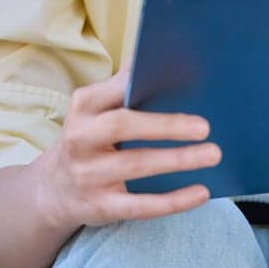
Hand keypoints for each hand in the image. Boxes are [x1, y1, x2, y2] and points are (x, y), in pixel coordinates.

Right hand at [36, 70, 219, 231]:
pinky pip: (141, 205)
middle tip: (204, 126)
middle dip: (165, 126)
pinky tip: (201, 192)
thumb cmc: (89, 140)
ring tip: (213, 153)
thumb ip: (121, 90)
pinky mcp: (101, 206)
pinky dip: (174, 201)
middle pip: (122, 127)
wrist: (55, 190)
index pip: (113, 92)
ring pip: (136, 165)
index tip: (177, 77)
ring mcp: (88, 175)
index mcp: (82, 108)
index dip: (140, 84)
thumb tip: (156, 62)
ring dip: (178, 159)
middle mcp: (80, 140)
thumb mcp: (94, 112)